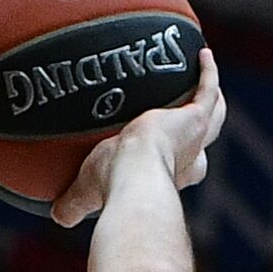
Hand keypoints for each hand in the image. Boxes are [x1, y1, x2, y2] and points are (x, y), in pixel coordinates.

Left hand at [52, 48, 225, 226]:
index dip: (180, 162)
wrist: (132, 174)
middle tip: (198, 108)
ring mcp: (195, 136)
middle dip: (203, 127)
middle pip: (205, 139)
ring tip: (205, 75)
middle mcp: (189, 159)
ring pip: (215, 112)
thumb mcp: (87, 193)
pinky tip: (202, 54)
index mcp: (169, 177)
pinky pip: (208, 89)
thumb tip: (57, 217)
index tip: (167, 153)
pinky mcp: (195, 116)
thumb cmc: (111, 186)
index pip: (182, 168)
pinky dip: (208, 73)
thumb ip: (73, 205)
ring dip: (212, 95)